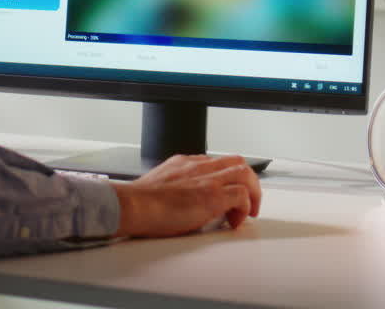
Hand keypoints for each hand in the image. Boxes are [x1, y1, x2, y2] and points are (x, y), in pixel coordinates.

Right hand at [111, 154, 260, 238]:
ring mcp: (206, 179)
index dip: (226, 179)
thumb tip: (178, 203)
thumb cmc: (138, 203)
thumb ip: (172, 187)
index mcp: (184, 163)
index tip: (227, 194)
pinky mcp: (212, 197)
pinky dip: (244, 209)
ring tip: (248, 212)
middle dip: (247, 182)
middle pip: (236, 162)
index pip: (216, 162)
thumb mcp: (157, 185)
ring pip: (245, 173)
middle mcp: (197, 166)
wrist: (131, 205)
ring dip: (252, 193)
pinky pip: (242, 196)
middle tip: (247, 202)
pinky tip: (234, 221)